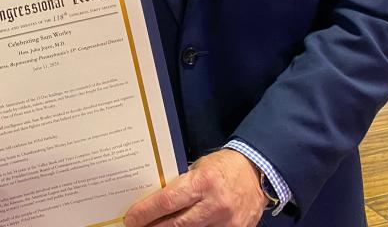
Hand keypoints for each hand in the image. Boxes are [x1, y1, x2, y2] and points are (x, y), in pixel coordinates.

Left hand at [123, 149, 267, 226]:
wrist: (256, 171)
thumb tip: (156, 201)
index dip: (145, 212)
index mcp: (203, 182)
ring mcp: (226, 221)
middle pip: (176, 223)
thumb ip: (181, 186)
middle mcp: (214, 204)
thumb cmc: (222, 166)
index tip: (131, 218)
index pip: (167, 201)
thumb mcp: (198, 168)